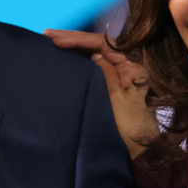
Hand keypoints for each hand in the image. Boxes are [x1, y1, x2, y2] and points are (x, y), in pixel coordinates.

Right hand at [44, 29, 158, 158]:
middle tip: (46, 35)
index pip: (103, 43)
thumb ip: (106, 74)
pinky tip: (64, 55)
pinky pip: (94, 65)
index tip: (57, 41)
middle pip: (98, 44)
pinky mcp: (112, 84)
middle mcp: (127, 65)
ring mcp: (119, 74)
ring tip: (51, 41)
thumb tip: (94, 53)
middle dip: (72, 38)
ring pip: (94, 52)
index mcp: (132, 65)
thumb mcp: (117, 100)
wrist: (140, 152)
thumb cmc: (131, 128)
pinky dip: (78, 58)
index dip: (78, 39)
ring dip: (74, 46)